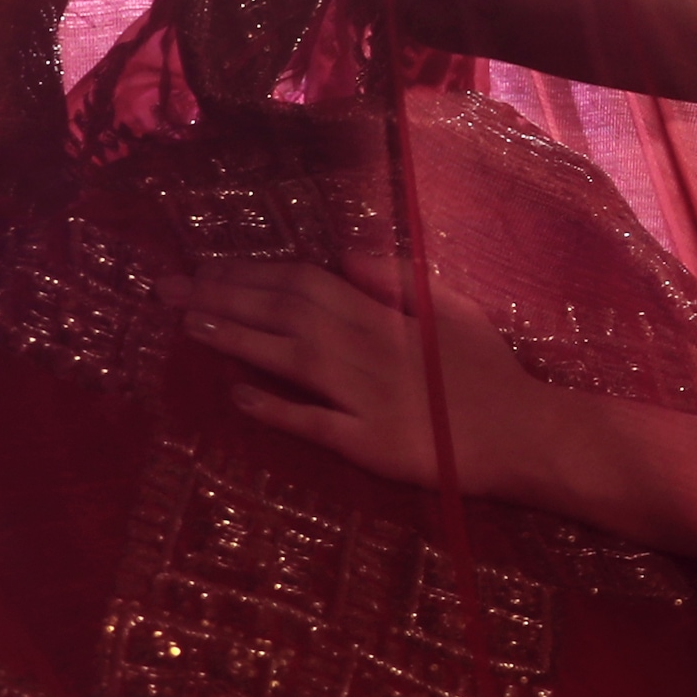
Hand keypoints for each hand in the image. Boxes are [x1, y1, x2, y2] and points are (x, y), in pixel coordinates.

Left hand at [178, 255, 548, 494]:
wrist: (526, 434)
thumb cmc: (489, 374)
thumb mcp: (452, 310)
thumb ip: (398, 279)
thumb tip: (346, 252)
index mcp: (384, 316)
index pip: (305, 283)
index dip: (251, 273)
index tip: (206, 266)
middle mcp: (367, 349)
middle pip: (284, 312)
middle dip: (223, 295)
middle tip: (170, 288)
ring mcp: (365, 397)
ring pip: (289, 357)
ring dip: (236, 338)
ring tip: (190, 325)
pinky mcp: (369, 444)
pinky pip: (313, 423)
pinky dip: (274, 407)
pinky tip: (238, 397)